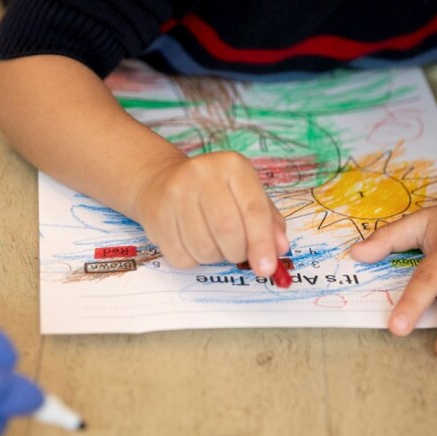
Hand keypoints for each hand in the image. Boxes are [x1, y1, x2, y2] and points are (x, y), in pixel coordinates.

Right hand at [134, 151, 289, 274]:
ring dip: (214, 257)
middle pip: (227, 229)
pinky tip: (191, 242)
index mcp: (232, 166)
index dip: (262, 243)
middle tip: (237, 253)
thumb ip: (268, 221)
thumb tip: (280, 248)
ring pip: (203, 248)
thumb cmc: (214, 192)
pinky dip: (193, 260)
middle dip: (238, 252)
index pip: (253, 209)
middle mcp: (201, 174)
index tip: (267, 269)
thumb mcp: (245, 195)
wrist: (161, 181)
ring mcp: (175, 194)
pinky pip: (181, 257)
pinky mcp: (156, 216)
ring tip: (212, 242)